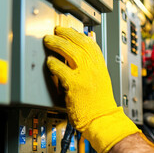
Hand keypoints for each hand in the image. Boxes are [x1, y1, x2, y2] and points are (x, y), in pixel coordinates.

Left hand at [44, 27, 139, 152]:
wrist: (103, 120)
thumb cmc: (101, 107)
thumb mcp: (101, 83)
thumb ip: (92, 71)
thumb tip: (79, 61)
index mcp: (102, 68)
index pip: (92, 44)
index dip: (79, 35)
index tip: (70, 32)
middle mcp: (96, 69)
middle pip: (80, 44)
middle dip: (67, 35)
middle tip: (57, 32)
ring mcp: (86, 76)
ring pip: (71, 52)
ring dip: (58, 44)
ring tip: (49, 41)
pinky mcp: (75, 85)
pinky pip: (61, 69)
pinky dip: (53, 63)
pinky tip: (49, 62)